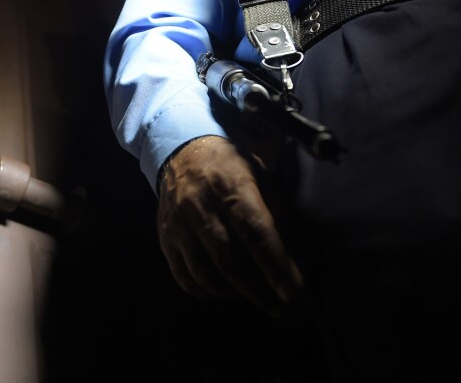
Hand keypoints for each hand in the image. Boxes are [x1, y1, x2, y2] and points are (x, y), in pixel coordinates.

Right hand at [157, 135, 301, 314]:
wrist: (184, 152)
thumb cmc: (232, 167)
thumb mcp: (262, 177)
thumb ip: (278, 215)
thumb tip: (294, 259)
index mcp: (231, 186)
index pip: (255, 231)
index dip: (275, 265)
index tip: (293, 292)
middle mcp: (201, 205)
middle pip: (228, 260)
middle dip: (257, 291)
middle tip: (279, 308)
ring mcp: (179, 224)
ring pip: (204, 274)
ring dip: (233, 294)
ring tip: (254, 298)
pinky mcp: (166, 237)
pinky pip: (184, 277)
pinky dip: (207, 293)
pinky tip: (225, 291)